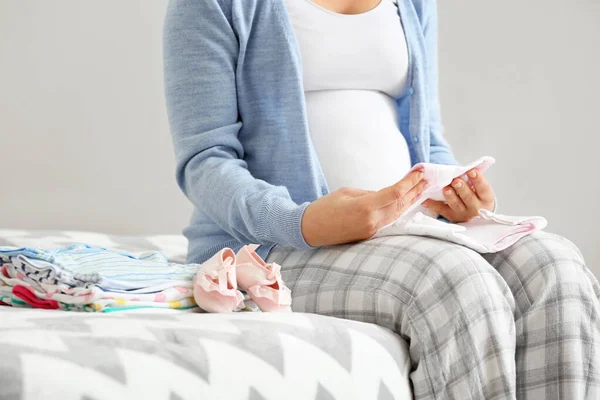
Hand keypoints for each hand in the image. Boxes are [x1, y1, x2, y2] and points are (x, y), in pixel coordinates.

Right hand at [301, 171, 427, 246]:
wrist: (310, 230)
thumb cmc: (324, 207)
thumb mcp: (347, 192)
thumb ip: (369, 193)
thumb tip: (385, 195)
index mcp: (365, 207)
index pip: (395, 194)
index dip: (410, 182)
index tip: (420, 172)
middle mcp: (372, 221)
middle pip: (400, 205)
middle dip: (415, 190)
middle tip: (426, 178)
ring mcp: (371, 230)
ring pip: (397, 214)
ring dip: (410, 201)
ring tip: (422, 189)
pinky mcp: (369, 234)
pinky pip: (389, 220)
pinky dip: (399, 210)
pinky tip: (406, 203)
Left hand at [422, 168, 494, 222]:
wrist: (476, 215)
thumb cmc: (477, 196)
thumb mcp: (480, 189)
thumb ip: (475, 180)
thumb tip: (469, 166)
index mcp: (485, 199)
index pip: (484, 188)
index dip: (478, 180)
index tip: (471, 171)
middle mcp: (476, 208)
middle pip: (468, 198)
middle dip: (462, 188)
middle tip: (456, 181)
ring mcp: (463, 214)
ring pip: (456, 205)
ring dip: (450, 196)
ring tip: (446, 189)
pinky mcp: (452, 217)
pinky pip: (441, 210)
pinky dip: (432, 205)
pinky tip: (425, 200)